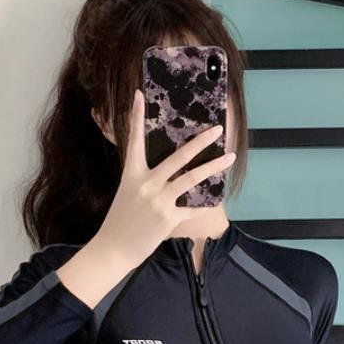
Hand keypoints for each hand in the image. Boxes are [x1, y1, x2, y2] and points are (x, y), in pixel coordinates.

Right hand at [95, 88, 235, 269]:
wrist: (114, 248)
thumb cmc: (121, 220)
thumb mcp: (127, 192)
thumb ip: (143, 178)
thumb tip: (162, 168)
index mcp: (132, 174)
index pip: (134, 140)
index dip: (135, 117)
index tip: (139, 95)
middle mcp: (146, 184)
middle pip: (178, 157)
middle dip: (200, 141)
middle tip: (217, 129)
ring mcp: (158, 201)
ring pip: (192, 178)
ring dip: (213, 167)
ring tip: (229, 157)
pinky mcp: (168, 218)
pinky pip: (192, 207)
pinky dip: (203, 204)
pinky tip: (214, 198)